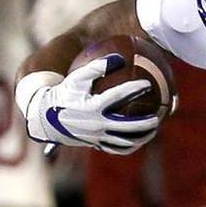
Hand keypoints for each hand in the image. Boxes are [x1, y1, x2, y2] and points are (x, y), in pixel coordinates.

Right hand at [23, 55, 159, 154]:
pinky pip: (116, 148)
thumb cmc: (64, 94)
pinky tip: (141, 139)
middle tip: (158, 115)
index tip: (147, 83)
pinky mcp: (95, 144)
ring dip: (141, 137)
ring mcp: (96, 137)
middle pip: (126, 126)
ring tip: (155, 129)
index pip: (117, 97)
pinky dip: (130, 145)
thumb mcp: (77, 78)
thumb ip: (96, 67)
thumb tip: (118, 58)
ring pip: (124, 141)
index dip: (133, 89)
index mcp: (92, 106)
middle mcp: (96, 124)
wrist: (47, 118)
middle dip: (145, 122)